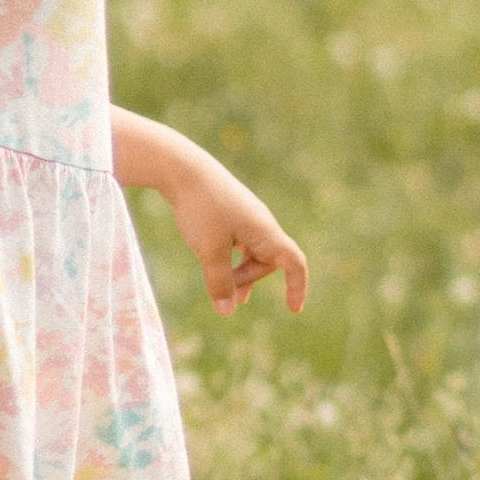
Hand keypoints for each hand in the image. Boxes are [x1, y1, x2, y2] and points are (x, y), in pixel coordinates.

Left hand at [170, 149, 307, 315]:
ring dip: (241, 273)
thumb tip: (227, 311)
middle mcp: (261, 223)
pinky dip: (232, 259)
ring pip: (252, 253)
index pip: (293, 262)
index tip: (294, 310)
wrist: (182, 168)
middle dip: (249, 279)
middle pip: (267, 261)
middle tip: (223, 290)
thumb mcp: (209, 251)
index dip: (297, 287)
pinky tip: (219, 266)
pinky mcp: (230, 212)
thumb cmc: (200, 208)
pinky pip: (240, 242)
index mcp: (265, 231)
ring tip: (228, 293)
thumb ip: (219, 282)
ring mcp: (246, 216)